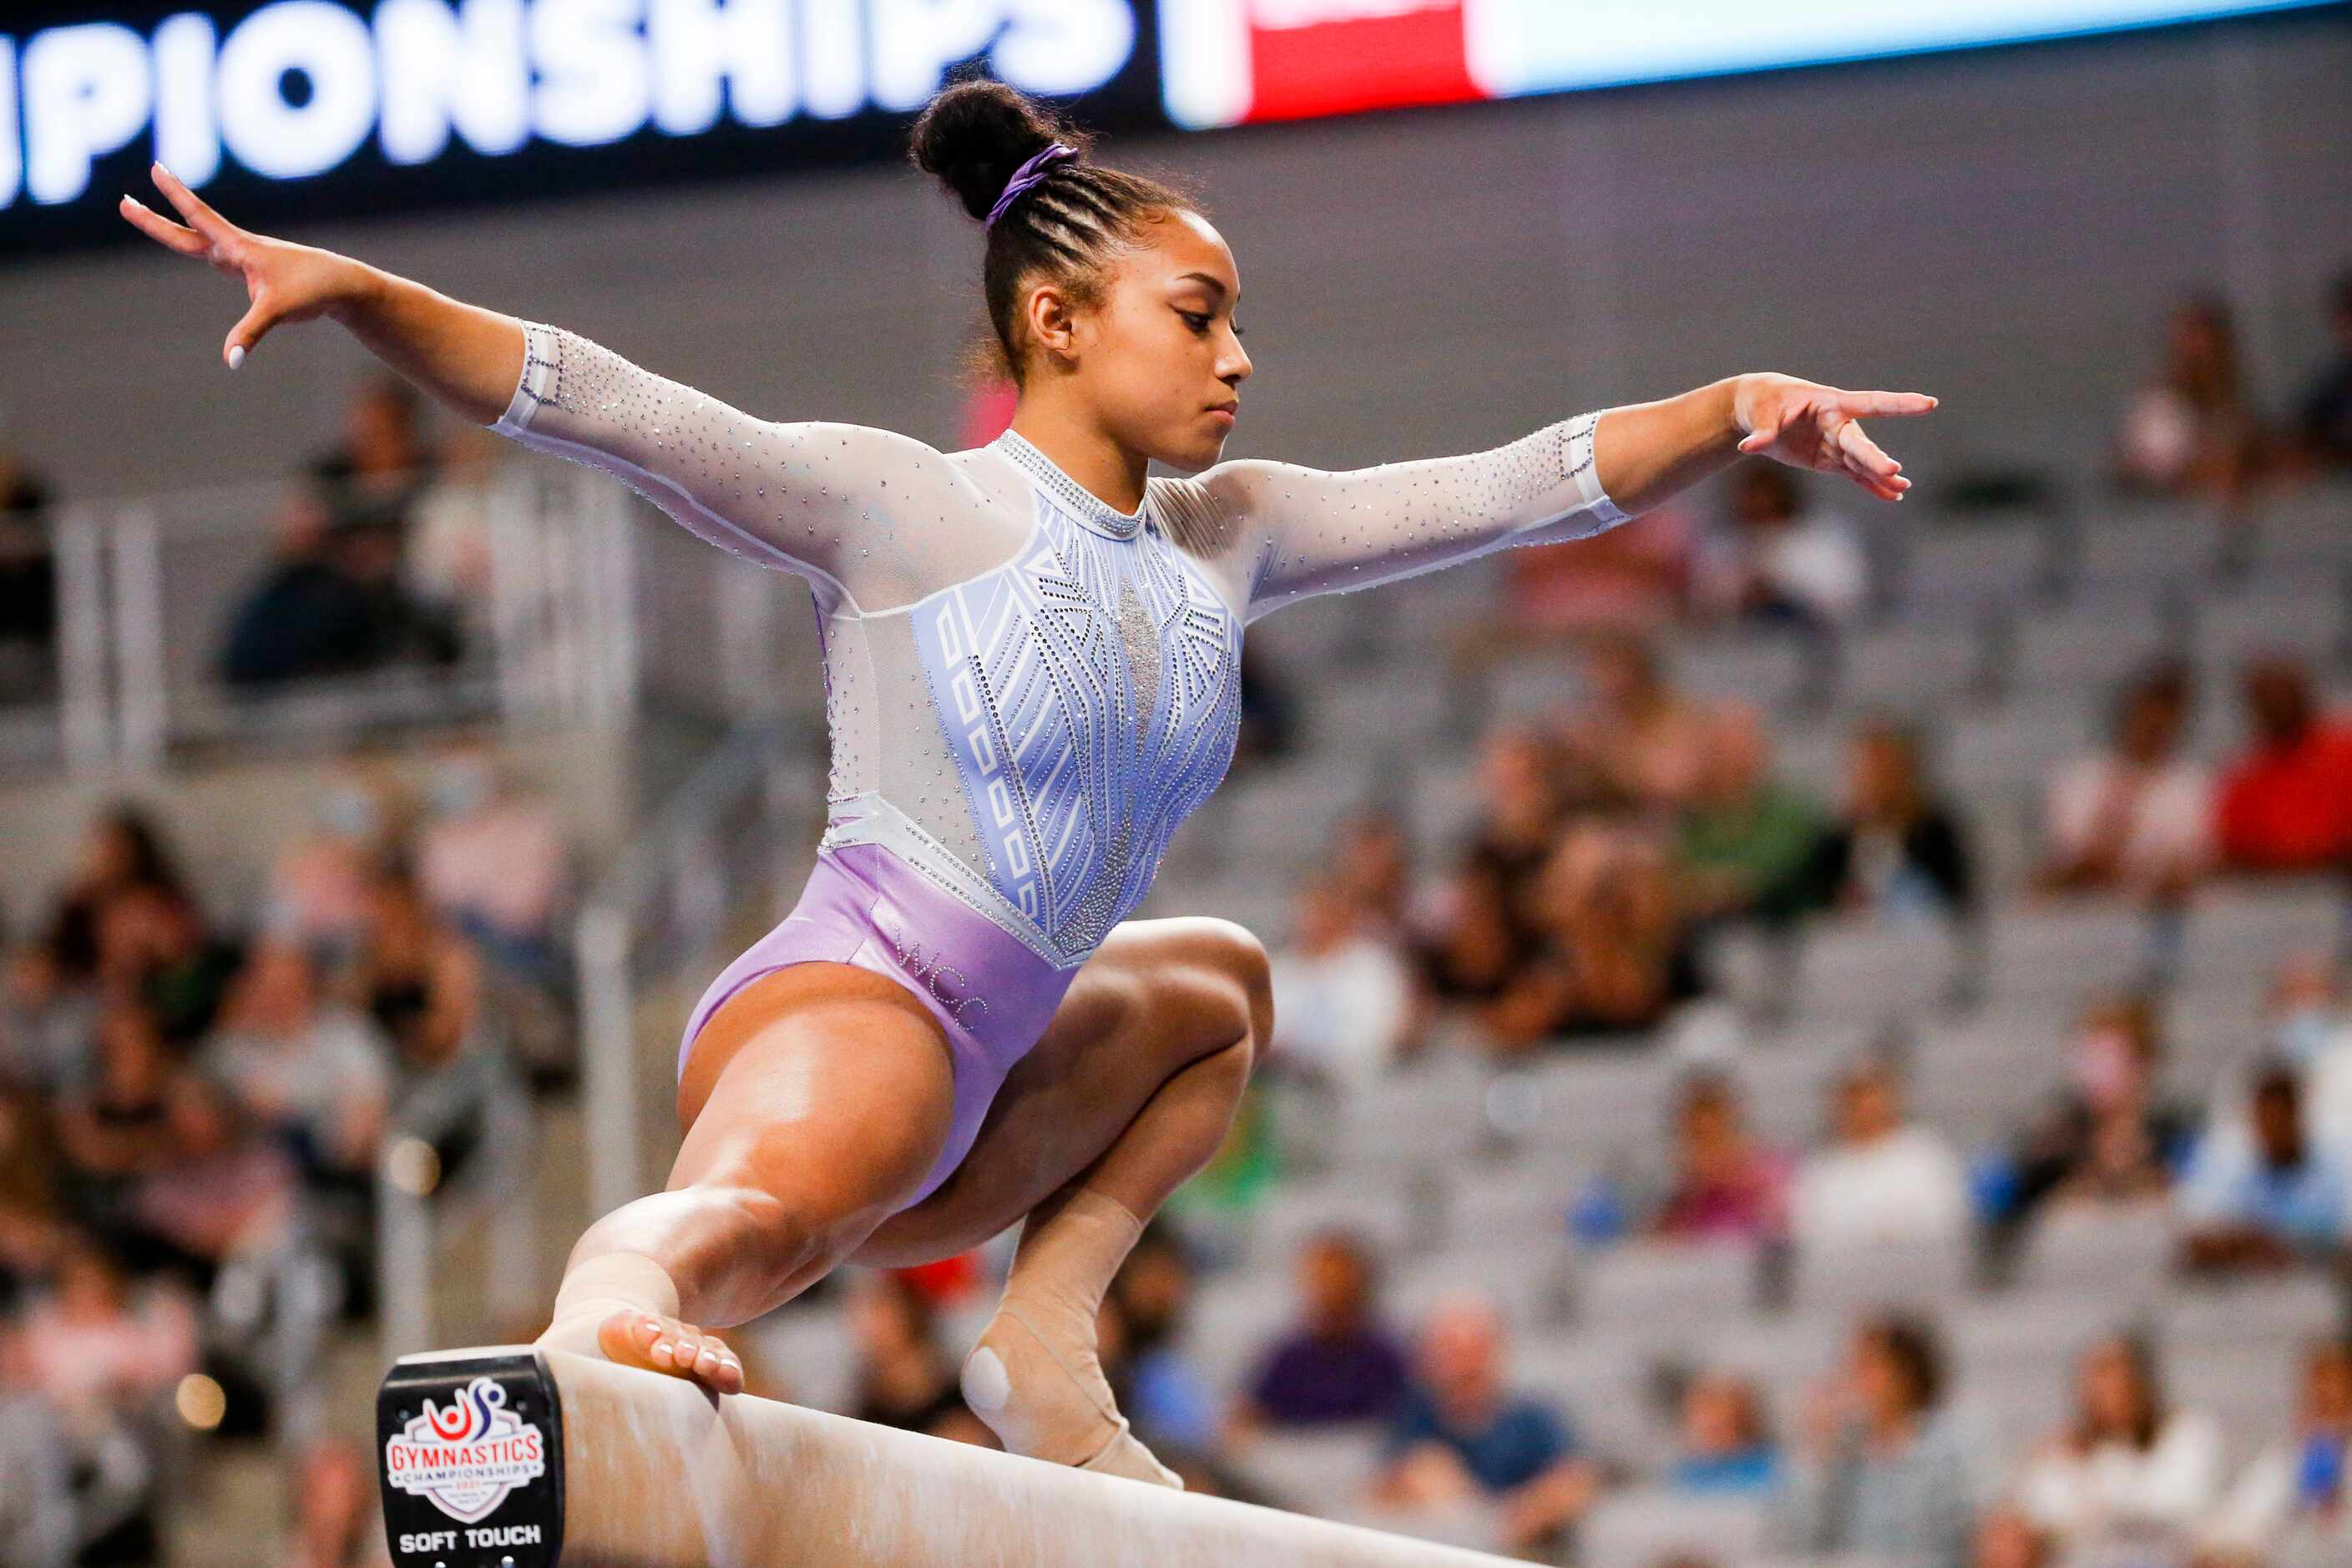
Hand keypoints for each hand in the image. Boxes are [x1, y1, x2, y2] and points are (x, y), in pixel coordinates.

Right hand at [120, 162, 366, 368]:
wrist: (344, 286)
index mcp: (240, 248)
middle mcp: (239, 249)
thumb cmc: (313, 290)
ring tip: (149, 218)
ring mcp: (247, 260)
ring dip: (176, 232)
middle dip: (155, 219)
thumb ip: (249, 334)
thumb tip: (230, 361)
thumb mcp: (277, 311)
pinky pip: (223, 260)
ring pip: (203, 243)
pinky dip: (206, 252)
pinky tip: (210, 256)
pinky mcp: (257, 272)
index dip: (176, 195)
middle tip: (123, 200)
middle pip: (188, 231)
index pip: (199, 217)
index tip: (156, 168)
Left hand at [1732, 373, 1937, 501]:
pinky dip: (1871, 486)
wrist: (1758, 410)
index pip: (1871, 403)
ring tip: (1902, 488)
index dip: (1899, 404)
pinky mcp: (1829, 460)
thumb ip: (1763, 430)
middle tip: (1895, 472)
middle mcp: (1838, 424)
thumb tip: (1751, 446)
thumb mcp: (1762, 411)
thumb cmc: (1763, 402)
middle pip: (1860, 443)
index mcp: (1830, 404)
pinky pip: (1854, 475)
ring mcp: (1835, 443)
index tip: (1929, 404)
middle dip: (1875, 459)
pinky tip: (1892, 495)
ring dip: (1880, 476)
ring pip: (1861, 462)